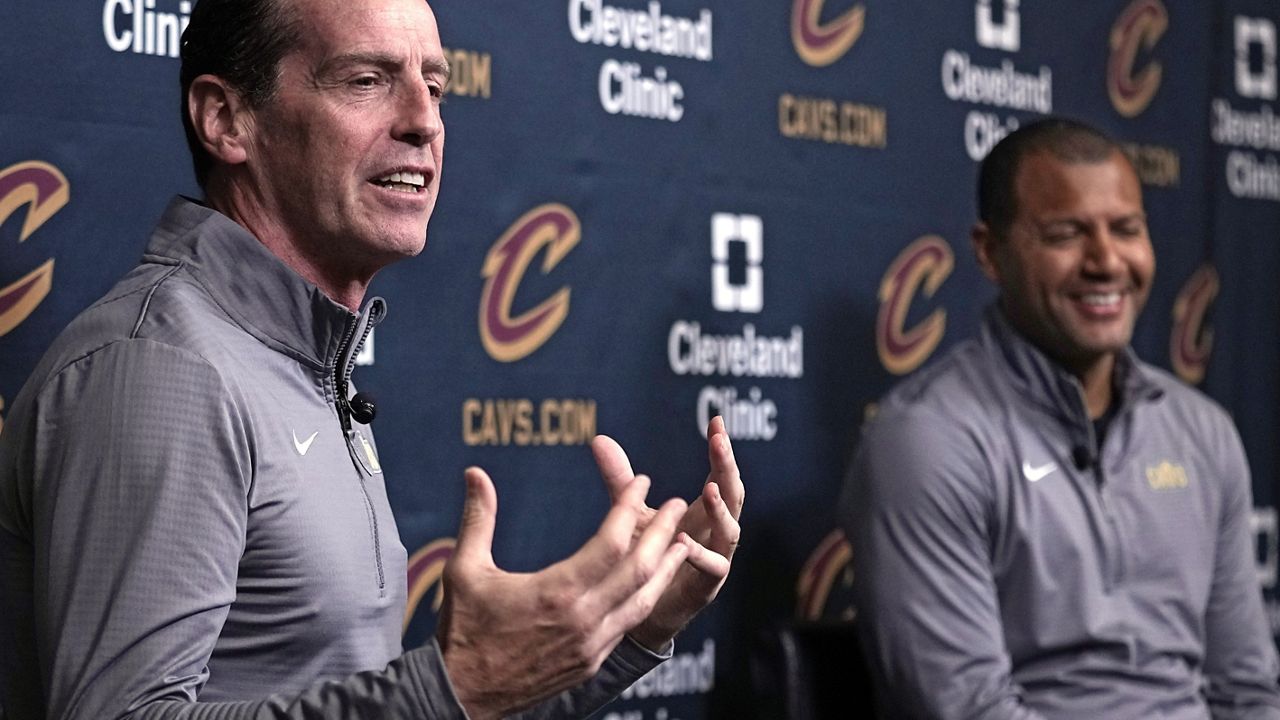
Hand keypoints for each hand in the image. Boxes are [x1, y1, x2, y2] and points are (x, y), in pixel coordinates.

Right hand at [436, 466, 689, 719]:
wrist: (463, 696)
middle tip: (676, 503)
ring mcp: (592, 645)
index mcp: (557, 592)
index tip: (642, 480)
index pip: (612, 542)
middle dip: (663, 533)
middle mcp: (583, 619)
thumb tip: (475, 472)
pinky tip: (652, 583)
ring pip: (644, 601)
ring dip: (667, 568)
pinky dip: (646, 598)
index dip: (629, 506)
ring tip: (683, 542)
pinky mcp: (592, 663)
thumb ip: (478, 518)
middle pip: (640, 569)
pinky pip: (629, 624)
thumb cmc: (462, 629)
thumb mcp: (465, 570)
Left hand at [593, 415, 743, 650]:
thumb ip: (621, 481)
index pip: (721, 474)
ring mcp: (716, 559)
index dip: (720, 449)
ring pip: (730, 531)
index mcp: (703, 512)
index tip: (715, 421)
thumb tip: (598, 439)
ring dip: (720, 510)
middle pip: (733, 495)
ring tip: (709, 488)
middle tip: (719, 442)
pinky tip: (684, 542)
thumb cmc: (644, 557)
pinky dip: (700, 554)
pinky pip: (713, 568)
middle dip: (728, 467)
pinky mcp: (706, 587)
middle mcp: (715, 532)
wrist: (638, 609)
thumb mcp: (632, 513)